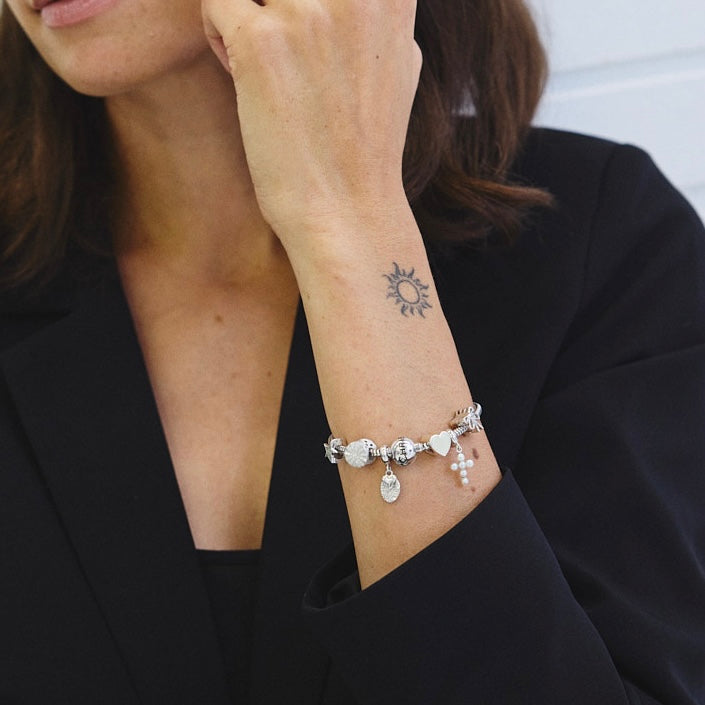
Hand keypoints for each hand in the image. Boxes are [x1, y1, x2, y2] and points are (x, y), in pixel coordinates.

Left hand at [202, 0, 421, 249]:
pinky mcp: (262, 43)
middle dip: (274, 2)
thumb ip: (381, 11)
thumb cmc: (369, 146)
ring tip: (262, 56)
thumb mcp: (401, 62)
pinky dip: (219, 33)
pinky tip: (242, 73)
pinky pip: (216, 1)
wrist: (347, 209)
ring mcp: (308, 13)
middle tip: (283, 43)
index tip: (302, 29)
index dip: (306, 2)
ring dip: (247, 8)